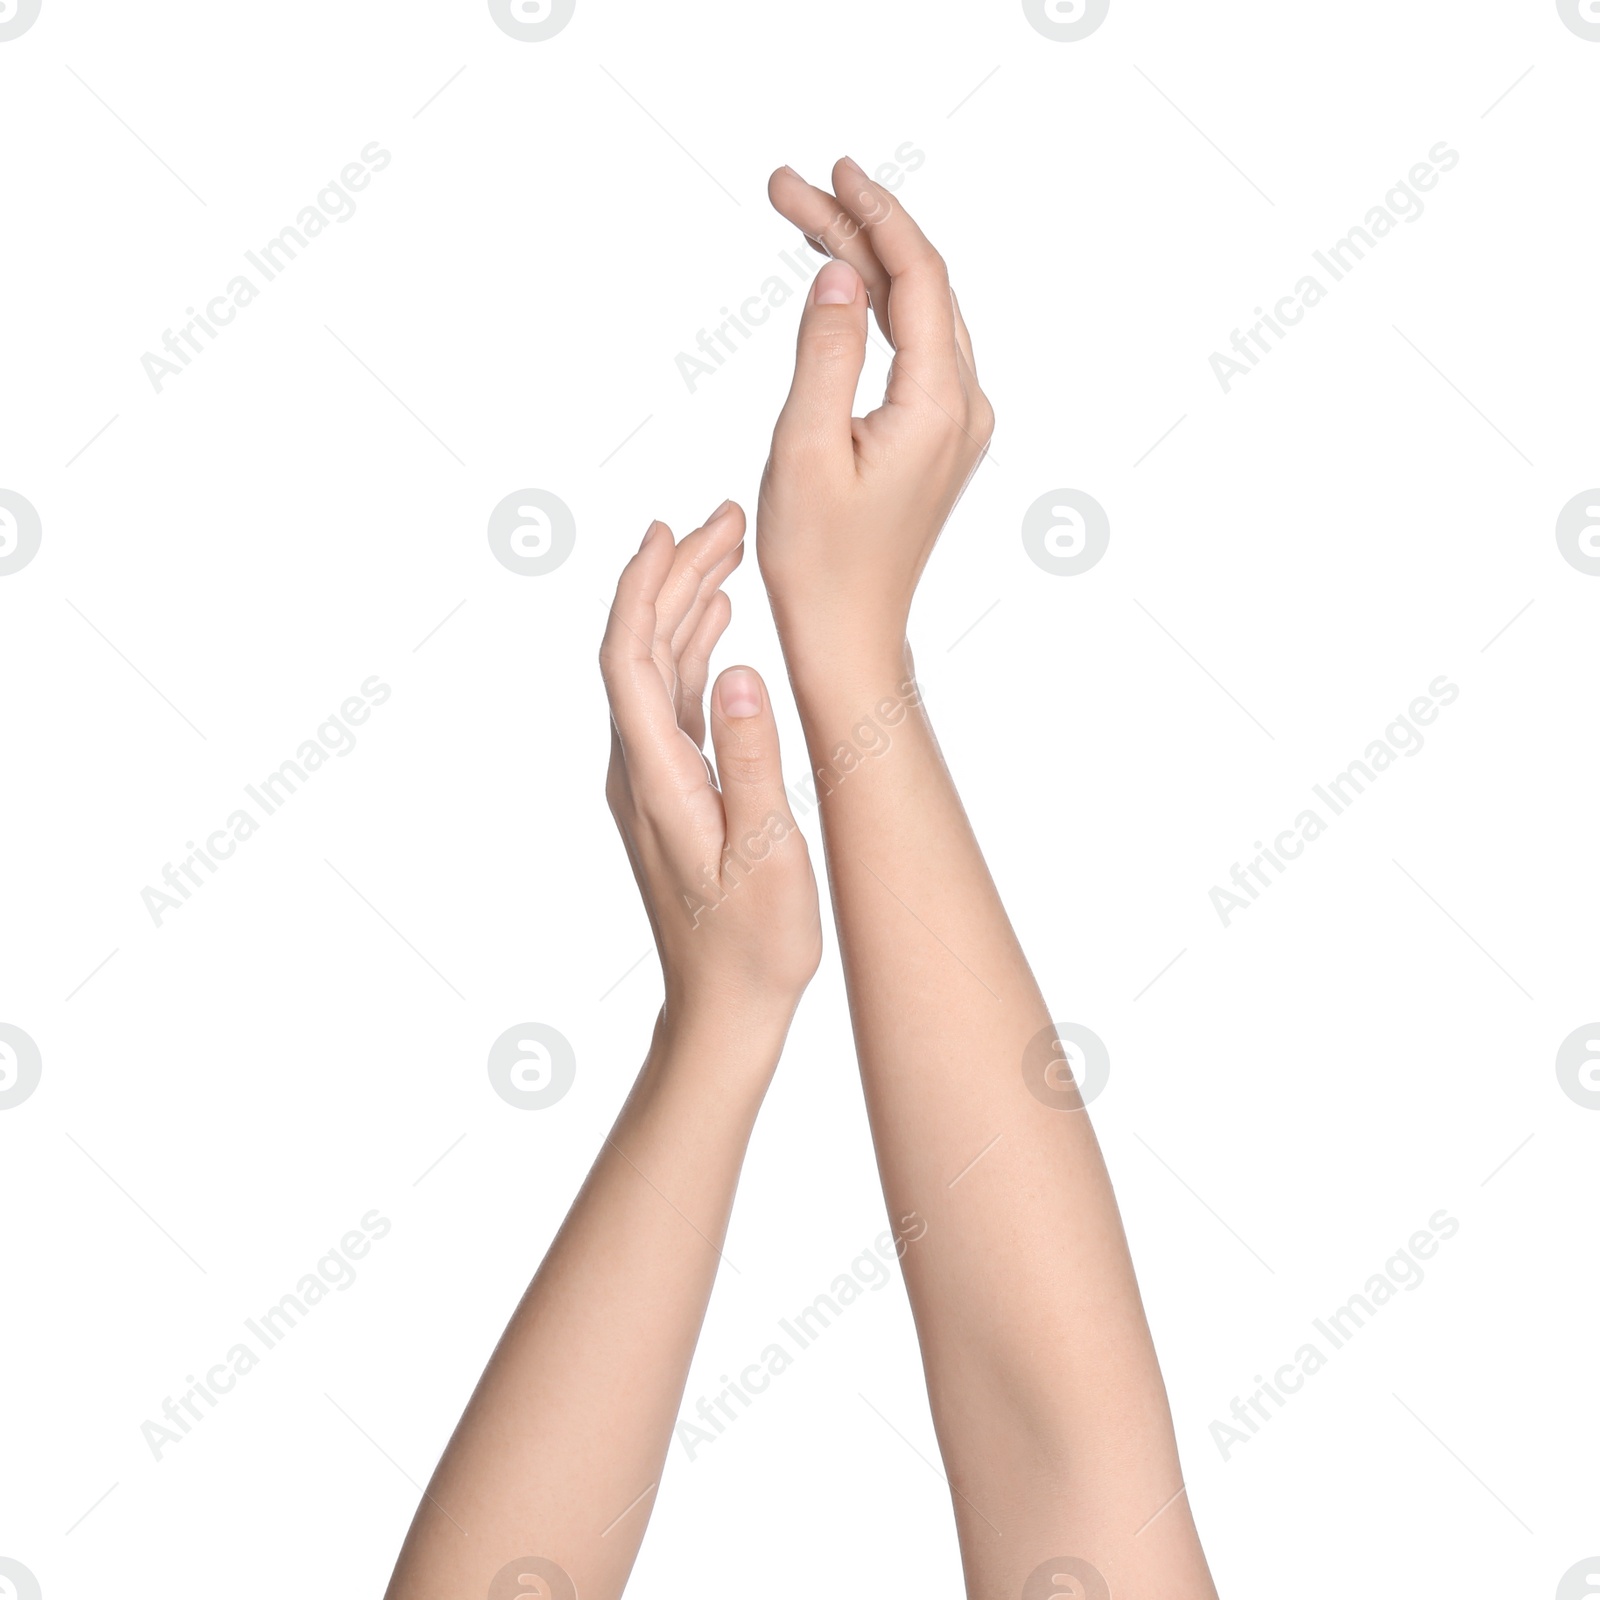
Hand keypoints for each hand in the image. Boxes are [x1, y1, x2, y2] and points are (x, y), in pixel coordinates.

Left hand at [600, 501, 821, 1020]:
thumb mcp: (766, 855)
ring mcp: (651, 781)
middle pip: (639, 649)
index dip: (644, 589)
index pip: (628, 660)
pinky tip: (721, 629)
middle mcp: (638, 771)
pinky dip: (693, 652)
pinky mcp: (673, 791)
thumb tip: (738, 672)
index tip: (671, 532)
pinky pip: (672, 702)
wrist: (725, 1009)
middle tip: (723, 519)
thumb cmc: (753, 945)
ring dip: (685, 607)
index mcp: (652, 779)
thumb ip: (752, 762)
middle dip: (674, 576)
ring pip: (656, 671)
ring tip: (727, 553)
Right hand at [758, 159, 993, 679]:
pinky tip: (841, 289)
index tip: (831, 172)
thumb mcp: (807, 449)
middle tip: (787, 189)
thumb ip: (827, 353)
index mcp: (939, 406)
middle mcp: (963, 408)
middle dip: (856, 230)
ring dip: (863, 266)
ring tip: (804, 219)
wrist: (848, 632)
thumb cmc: (821, 561)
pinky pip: (913, 350)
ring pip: (916, 315)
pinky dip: (876, 310)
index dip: (875, 216)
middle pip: (918, 287)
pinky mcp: (936, 437)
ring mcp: (955, 424)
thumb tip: (841, 277)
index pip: (919, 279)